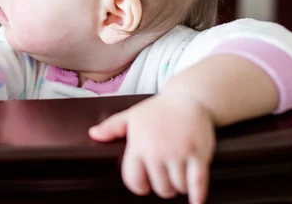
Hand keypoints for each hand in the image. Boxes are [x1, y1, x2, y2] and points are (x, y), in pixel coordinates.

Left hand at [88, 94, 214, 203]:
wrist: (189, 97)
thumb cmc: (160, 109)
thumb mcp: (132, 115)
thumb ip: (112, 127)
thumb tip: (93, 134)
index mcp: (138, 145)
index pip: (134, 180)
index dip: (140, 186)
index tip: (145, 185)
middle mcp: (157, 152)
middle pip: (160, 188)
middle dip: (163, 186)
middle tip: (166, 177)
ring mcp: (178, 154)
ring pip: (177, 187)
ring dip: (180, 186)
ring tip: (179, 175)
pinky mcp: (197, 155)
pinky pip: (198, 183)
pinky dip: (197, 196)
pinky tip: (196, 201)